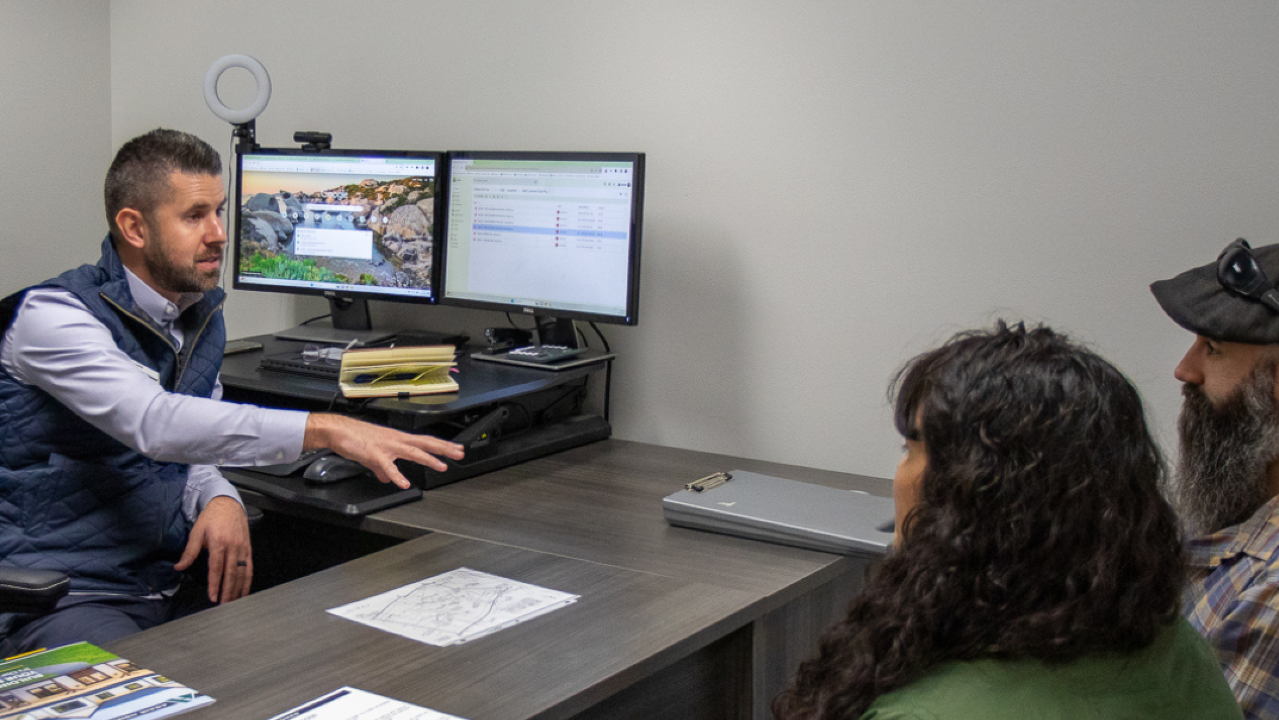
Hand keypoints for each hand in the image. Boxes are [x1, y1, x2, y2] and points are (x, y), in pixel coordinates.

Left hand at [175, 496, 251, 603]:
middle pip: (231, 573)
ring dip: (238, 588)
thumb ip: (189, 551)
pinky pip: (249, 567)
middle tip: (224, 605)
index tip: (213, 597)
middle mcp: (233, 546)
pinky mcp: (248, 549)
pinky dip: (248, 580)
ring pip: (242, 572)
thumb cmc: (211, 518)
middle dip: (228, 591)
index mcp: (219, 542)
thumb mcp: (197, 531)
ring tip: (234, 602)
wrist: (228, 504)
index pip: (217, 568)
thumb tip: (179, 567)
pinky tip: (244, 590)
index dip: (215, 584)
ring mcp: (243, 548)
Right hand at [303, 413, 464, 488]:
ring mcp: (388, 446)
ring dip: (429, 459)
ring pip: (413, 452)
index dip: (442, 446)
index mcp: (399, 440)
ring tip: (442, 466)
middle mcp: (397, 440)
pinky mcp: (375, 453)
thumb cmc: (357, 439)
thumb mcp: (375, 456)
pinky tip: (404, 483)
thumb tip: (389, 479)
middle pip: (426, 444)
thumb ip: (384, 469)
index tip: (457, 449)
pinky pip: (388, 466)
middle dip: (444, 449)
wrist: (339, 431)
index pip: (426, 442)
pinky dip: (397, 475)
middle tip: (460, 453)